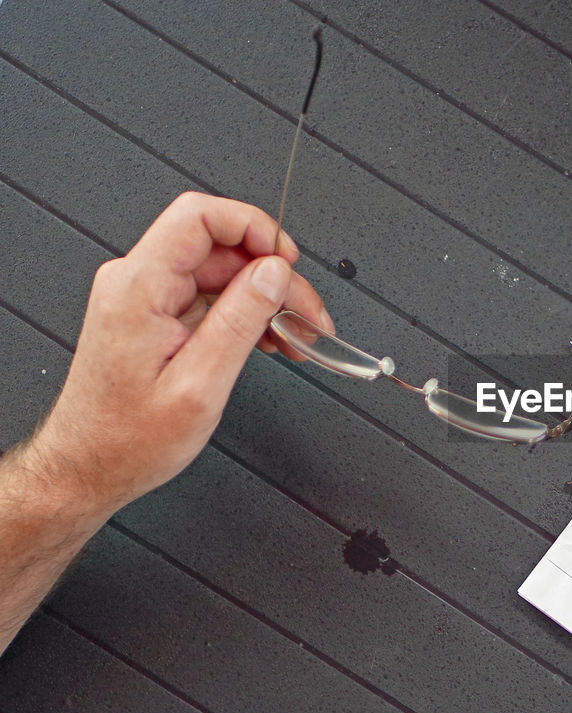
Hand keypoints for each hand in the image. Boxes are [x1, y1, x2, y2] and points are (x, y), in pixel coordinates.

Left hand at [27, 191, 331, 513]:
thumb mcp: (200, 384)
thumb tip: (273, 272)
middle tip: (309, 316)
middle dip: (275, 278)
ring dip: (267, 300)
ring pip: (223, 273)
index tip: (286, 259)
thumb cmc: (129, 439)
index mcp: (138, 288)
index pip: (198, 216)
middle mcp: (137, 283)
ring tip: (298, 335)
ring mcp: (146, 297)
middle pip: (222, 248)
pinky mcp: (156, 314)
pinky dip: (248, 313)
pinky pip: (212, 296)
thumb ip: (240, 320)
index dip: (253, 226)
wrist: (91, 466)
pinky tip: (272, 339)